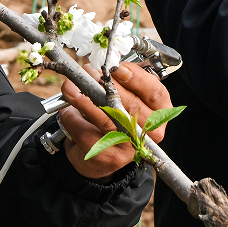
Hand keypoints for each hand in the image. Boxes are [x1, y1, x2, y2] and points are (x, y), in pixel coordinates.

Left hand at [58, 62, 171, 179]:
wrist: (101, 150)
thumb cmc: (115, 115)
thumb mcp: (124, 94)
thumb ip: (118, 80)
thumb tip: (98, 68)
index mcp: (159, 111)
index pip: (155, 93)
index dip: (136, 78)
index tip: (116, 68)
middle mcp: (150, 132)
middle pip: (131, 106)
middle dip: (105, 86)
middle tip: (87, 72)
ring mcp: (130, 146)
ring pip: (107, 120)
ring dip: (85, 100)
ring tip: (70, 88)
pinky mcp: (108, 158)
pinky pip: (87, 133)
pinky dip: (73, 119)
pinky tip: (68, 111)